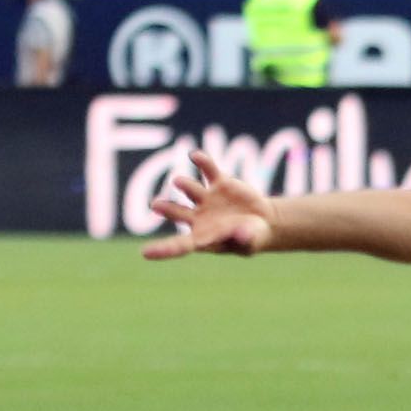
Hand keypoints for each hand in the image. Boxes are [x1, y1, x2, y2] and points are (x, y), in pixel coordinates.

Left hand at [143, 150, 276, 259]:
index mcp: (202, 238)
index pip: (181, 245)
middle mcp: (198, 217)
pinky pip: (208, 170)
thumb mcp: (251, 242)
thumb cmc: (252, 238)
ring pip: (190, 189)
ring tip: (178, 182)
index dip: (164, 249)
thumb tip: (240, 233)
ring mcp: (206, 199)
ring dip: (185, 185)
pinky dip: (203, 163)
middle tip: (156, 205)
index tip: (146, 254)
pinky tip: (195, 156)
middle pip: (177, 213)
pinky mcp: (219, 183)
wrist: (264, 221)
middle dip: (167, 209)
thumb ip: (245, 239)